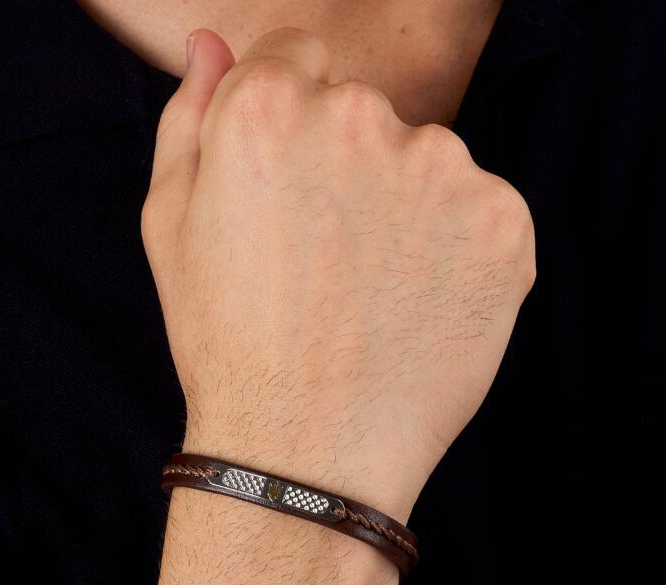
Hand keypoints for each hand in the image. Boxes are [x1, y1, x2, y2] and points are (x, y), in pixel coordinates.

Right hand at [142, 27, 534, 523]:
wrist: (305, 449)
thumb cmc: (227, 343)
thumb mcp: (171, 227)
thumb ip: (189, 119)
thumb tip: (212, 45)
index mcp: (271, 110)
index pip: (298, 56)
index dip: (294, 119)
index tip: (297, 177)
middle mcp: (362, 120)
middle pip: (365, 112)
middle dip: (347, 166)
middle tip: (326, 256)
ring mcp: (443, 171)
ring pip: (426, 163)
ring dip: (405, 206)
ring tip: (371, 289)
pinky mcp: (503, 224)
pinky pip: (478, 210)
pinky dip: (454, 246)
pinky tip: (416, 301)